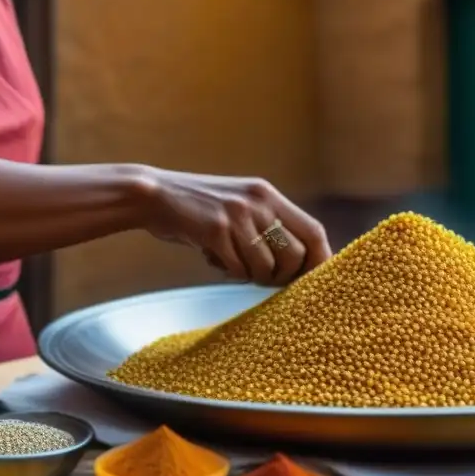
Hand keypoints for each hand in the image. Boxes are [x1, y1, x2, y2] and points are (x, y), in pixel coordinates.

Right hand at [140, 169, 331, 285]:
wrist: (154, 195)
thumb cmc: (200, 208)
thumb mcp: (241, 205)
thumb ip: (268, 225)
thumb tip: (300, 263)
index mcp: (268, 195)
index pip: (313, 231)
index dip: (320, 259)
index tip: (315, 280)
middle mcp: (259, 202)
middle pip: (295, 255)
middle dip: (284, 277)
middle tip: (265, 280)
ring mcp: (237, 216)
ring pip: (266, 267)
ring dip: (253, 277)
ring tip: (234, 265)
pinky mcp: (215, 231)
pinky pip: (237, 269)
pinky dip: (229, 272)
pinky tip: (213, 258)